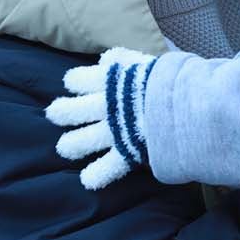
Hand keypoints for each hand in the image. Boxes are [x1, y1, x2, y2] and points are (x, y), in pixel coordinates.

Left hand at [44, 47, 157, 189]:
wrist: (186, 103)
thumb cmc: (171, 78)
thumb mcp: (147, 61)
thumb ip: (126, 60)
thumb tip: (107, 58)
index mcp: (110, 81)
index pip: (81, 80)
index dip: (76, 81)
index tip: (72, 83)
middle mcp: (106, 106)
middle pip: (75, 110)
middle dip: (63, 112)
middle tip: (53, 114)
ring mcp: (114, 130)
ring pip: (85, 139)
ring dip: (72, 144)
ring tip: (64, 147)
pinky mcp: (127, 150)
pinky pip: (109, 166)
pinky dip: (98, 174)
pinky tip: (87, 180)